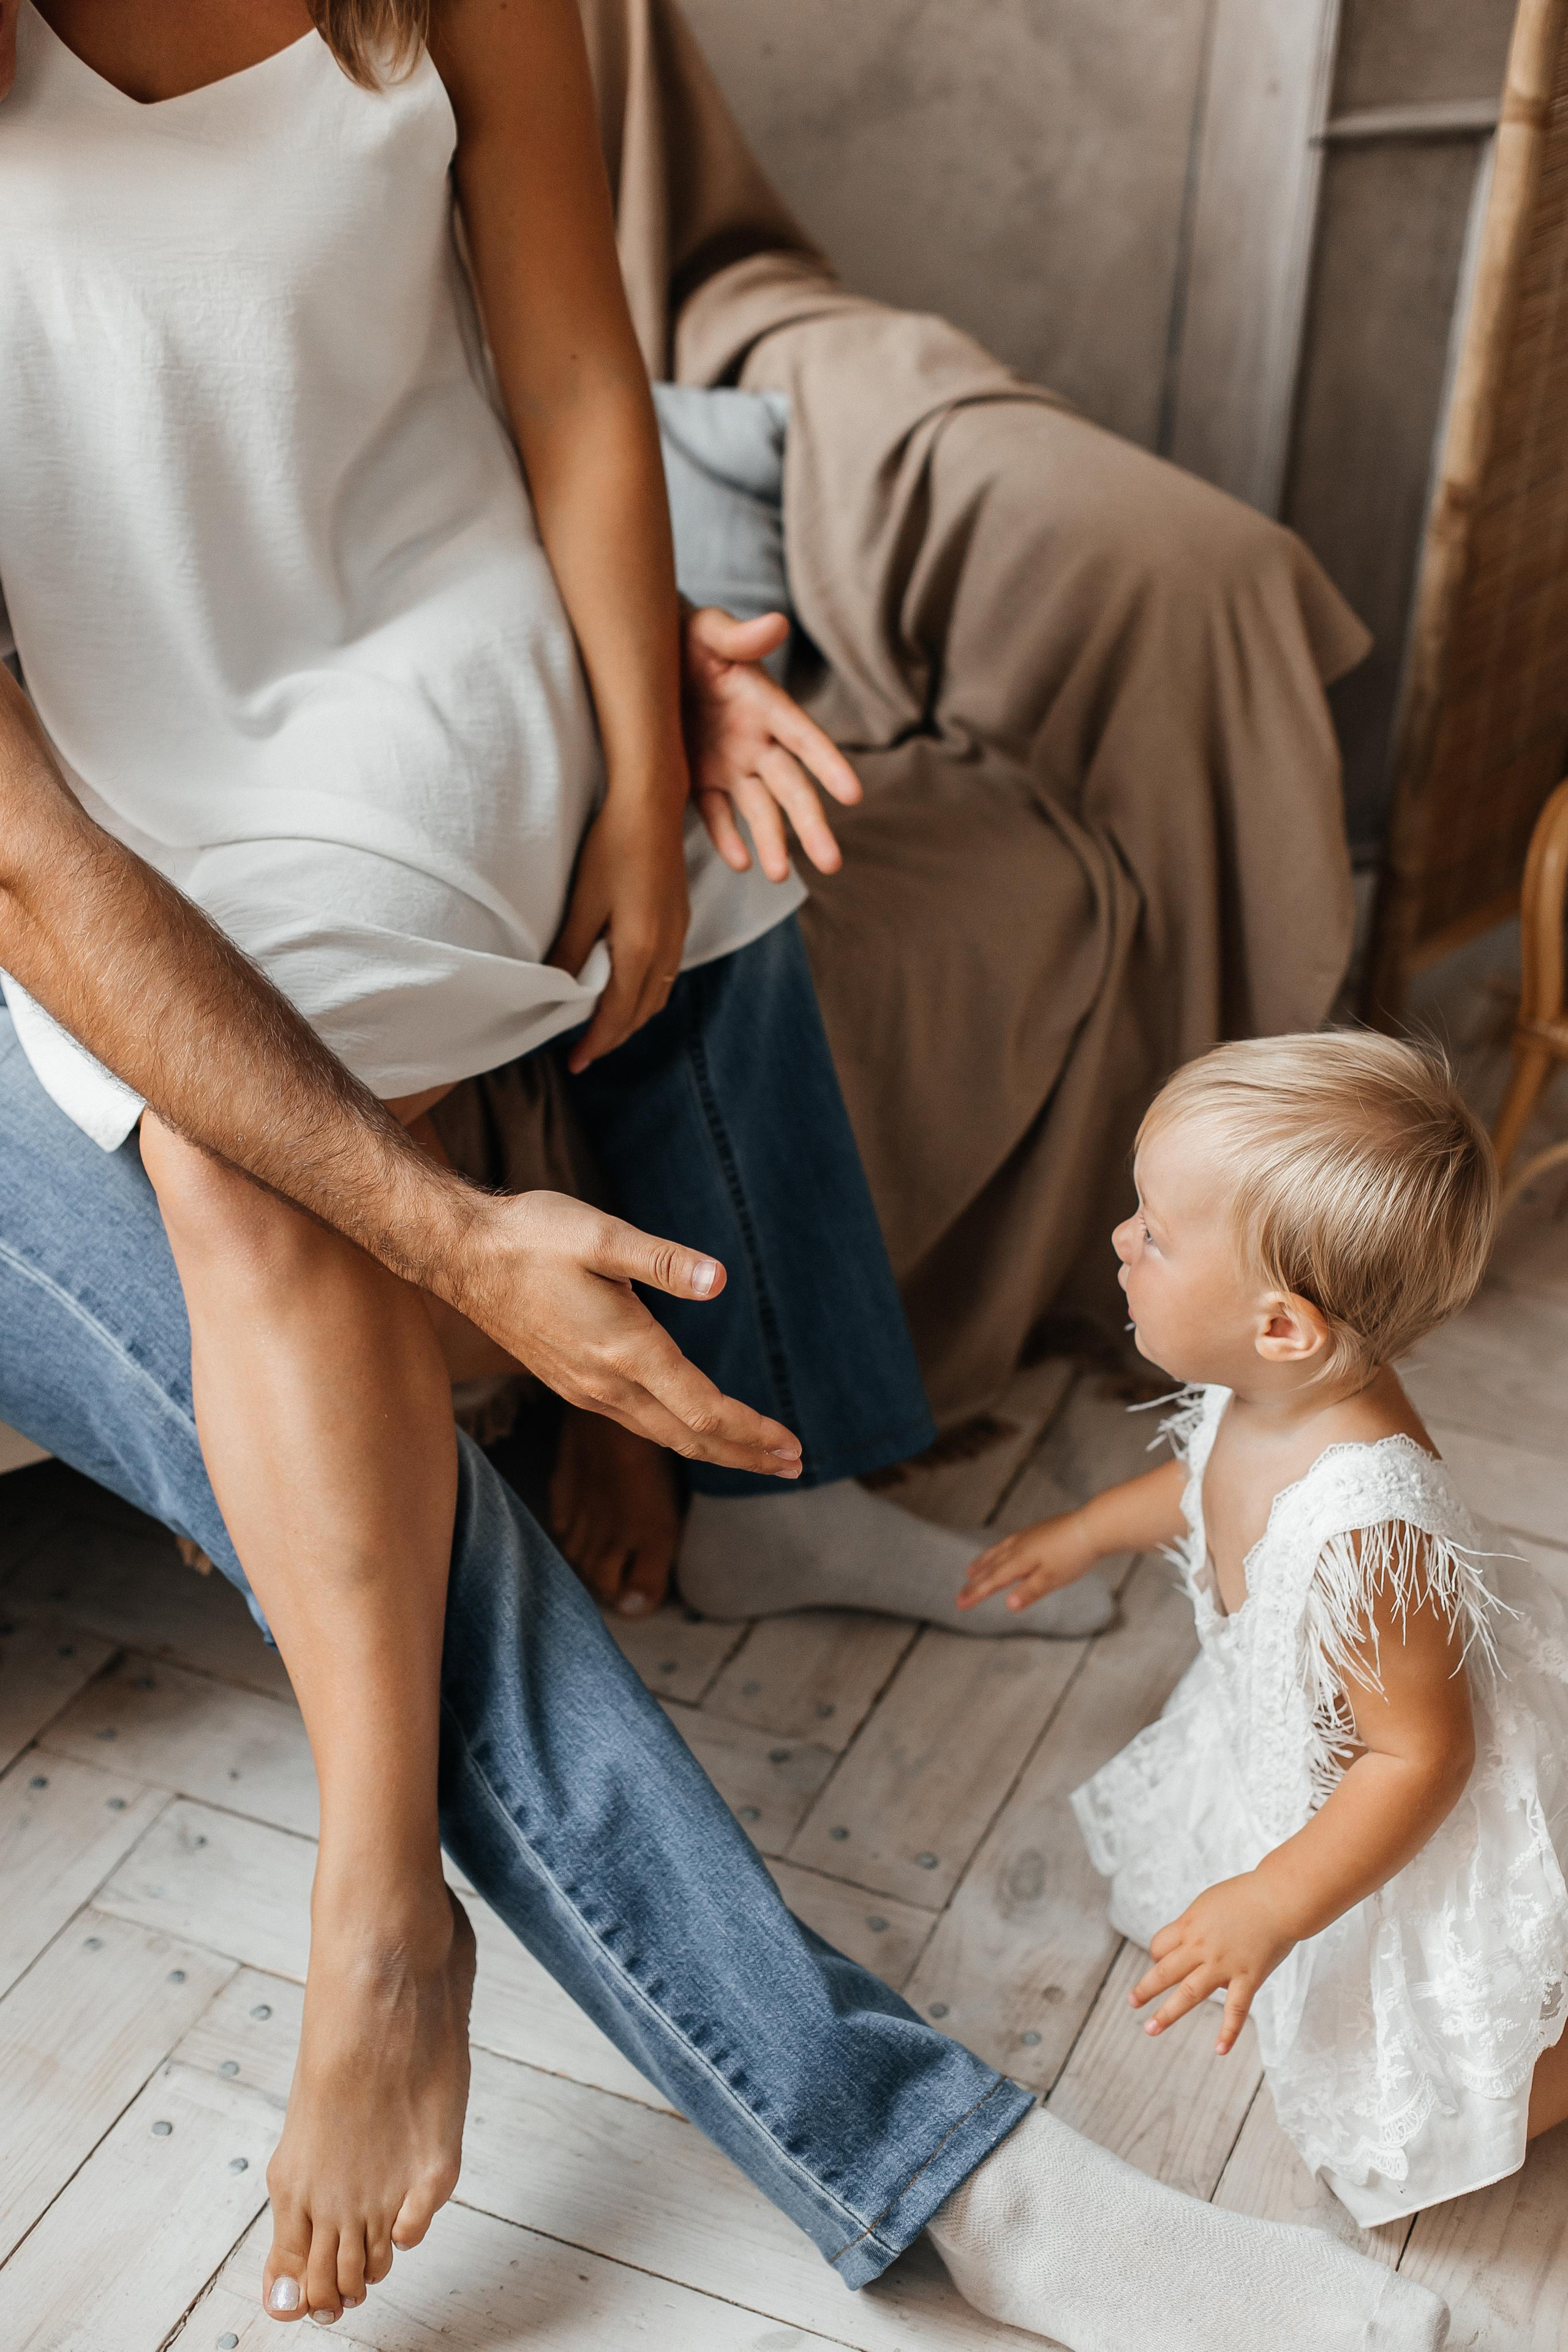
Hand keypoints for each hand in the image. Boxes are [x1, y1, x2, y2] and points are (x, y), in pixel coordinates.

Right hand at [458, 1189, 803, 1476]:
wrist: (460, 1255)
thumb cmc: (531, 1236)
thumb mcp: (600, 1234)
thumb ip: (663, 1260)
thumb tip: (719, 1279)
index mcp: (624, 1350)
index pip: (702, 1410)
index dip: (751, 1431)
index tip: (792, 1444)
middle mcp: (605, 1383)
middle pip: (689, 1438)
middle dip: (745, 1453)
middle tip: (794, 1464)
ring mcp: (584, 1389)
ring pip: (662, 1435)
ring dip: (714, 1449)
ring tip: (757, 1454)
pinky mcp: (571, 1382)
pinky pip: (636, 1422)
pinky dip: (677, 1434)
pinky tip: (691, 1427)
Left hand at [549, 783, 689, 1073]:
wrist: (651, 805)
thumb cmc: (612, 847)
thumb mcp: (582, 903)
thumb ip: (571, 950)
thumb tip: (556, 990)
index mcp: (640, 950)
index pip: (617, 1015)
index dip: (595, 1043)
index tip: (575, 1063)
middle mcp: (666, 949)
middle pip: (641, 1013)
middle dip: (613, 1038)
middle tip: (584, 1053)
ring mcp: (678, 934)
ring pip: (657, 996)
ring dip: (632, 1019)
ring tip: (603, 1028)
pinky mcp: (680, 920)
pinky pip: (666, 975)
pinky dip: (646, 995)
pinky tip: (629, 990)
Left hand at [681, 606, 862, 879]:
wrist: (651, 653)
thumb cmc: (690, 635)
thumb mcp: (710, 630)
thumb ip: (741, 636)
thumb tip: (777, 623)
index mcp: (766, 705)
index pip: (804, 738)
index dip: (828, 764)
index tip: (853, 794)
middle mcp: (756, 741)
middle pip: (791, 788)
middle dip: (811, 825)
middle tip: (832, 863)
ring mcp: (731, 763)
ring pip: (758, 809)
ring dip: (772, 841)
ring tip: (777, 876)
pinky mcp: (700, 777)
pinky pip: (715, 813)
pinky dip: (727, 837)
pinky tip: (741, 863)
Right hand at [957, 1510, 1098, 1613]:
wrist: (1092, 1527)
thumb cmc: (1074, 1555)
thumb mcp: (1053, 1579)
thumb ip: (1030, 1592)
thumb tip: (1008, 1606)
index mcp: (1020, 1560)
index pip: (992, 1581)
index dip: (975, 1593)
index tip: (960, 1604)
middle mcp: (1018, 1547)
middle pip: (990, 1567)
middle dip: (974, 1582)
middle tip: (960, 1595)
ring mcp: (1026, 1537)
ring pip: (997, 1552)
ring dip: (982, 1563)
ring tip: (970, 1570)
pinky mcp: (1036, 1531)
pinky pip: (1007, 1542)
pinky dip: (997, 1550)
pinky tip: (1002, 1551)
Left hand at [1130, 1874, 1296, 2053]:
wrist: (1279, 1898)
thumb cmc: (1246, 1895)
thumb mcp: (1209, 1901)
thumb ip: (1196, 1923)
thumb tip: (1187, 1939)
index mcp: (1189, 1925)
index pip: (1160, 1947)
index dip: (1157, 1956)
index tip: (1162, 1962)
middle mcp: (1201, 1947)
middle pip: (1165, 1971)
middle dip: (1145, 1989)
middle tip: (1132, 2002)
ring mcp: (1223, 1965)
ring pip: (1189, 1993)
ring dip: (1167, 2013)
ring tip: (1150, 2028)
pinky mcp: (1247, 1978)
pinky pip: (1236, 2009)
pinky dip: (1228, 2032)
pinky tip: (1220, 2050)